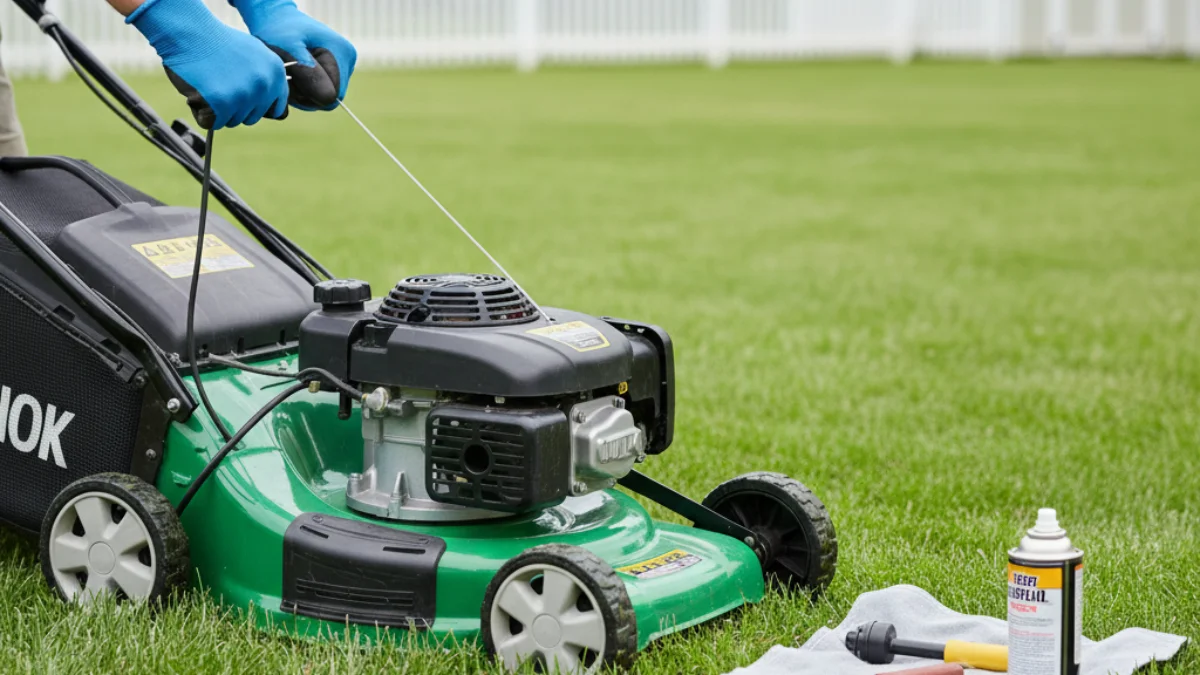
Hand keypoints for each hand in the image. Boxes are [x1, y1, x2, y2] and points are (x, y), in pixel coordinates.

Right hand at [127, 0, 288, 129]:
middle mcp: (264, 85)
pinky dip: (202, 114)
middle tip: (219, 88)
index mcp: (276, 73)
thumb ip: (266, 77)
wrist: (190, 31)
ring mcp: (244, 95)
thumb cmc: (217, 42)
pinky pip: (212, 123)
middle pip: (251, 117)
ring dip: (218, 111)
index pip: (276, 108)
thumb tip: (273, 103)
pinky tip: (198, 94)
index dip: (257, 107)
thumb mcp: (255, 53)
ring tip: (209, 86)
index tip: (244, 101)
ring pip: (232, 121)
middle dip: (235, 108)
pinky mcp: (222, 103)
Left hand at [232, 0, 356, 110]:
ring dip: (303, 93)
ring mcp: (344, 67)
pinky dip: (305, 90)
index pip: (331, 95)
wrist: (278, 20)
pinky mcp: (336, 72)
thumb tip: (329, 98)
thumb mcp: (288, 49)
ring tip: (289, 74)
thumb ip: (307, 71)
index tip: (289, 76)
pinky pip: (322, 93)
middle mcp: (348, 61)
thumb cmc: (279, 31)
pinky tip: (295, 75)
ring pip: (324, 98)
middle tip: (286, 76)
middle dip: (305, 94)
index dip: (307, 94)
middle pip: (329, 99)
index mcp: (343, 53)